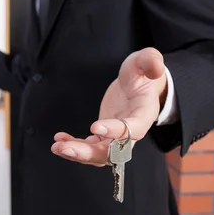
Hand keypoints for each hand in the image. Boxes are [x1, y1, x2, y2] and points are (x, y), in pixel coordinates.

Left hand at [51, 47, 167, 166]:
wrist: (137, 84)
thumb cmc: (141, 72)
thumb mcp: (146, 60)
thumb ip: (150, 61)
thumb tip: (156, 67)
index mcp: (144, 114)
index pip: (133, 129)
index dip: (115, 131)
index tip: (95, 127)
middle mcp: (132, 132)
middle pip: (113, 151)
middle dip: (89, 152)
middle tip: (66, 148)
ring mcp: (117, 137)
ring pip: (99, 155)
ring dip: (78, 154)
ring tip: (57, 147)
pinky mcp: (104, 137)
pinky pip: (89, 147)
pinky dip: (74, 146)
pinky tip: (59, 140)